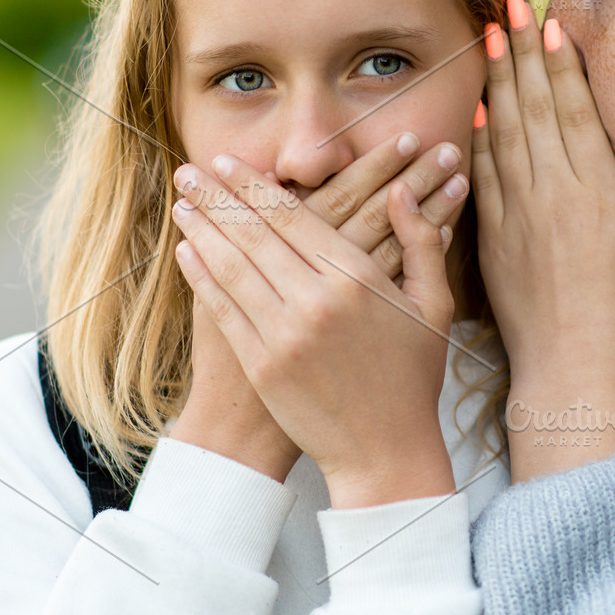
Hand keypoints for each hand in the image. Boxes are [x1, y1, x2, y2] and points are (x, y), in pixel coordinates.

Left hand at [172, 155, 458, 507]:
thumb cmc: (413, 376)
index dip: (255, 185)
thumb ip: (421, 241)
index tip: (229, 162)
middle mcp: (317, 300)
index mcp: (358, 278)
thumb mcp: (433, 304)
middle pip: (255, 233)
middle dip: (217, 196)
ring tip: (181, 204)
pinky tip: (187, 252)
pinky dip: (201, 276)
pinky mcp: (263, 366)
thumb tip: (403, 190)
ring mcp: (285, 335)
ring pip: (232, 266)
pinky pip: (224, 309)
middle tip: (189, 171)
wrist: (386, 452)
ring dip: (202, 230)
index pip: (295, 215)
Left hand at [473, 0, 614, 481]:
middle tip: (511, 2)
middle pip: (537, 104)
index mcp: (603, 191)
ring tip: (488, 32)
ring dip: (498, 76)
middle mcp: (557, 191)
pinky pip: (482, 171)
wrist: (570, 370)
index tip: (552, 21)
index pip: (579, 109)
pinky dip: (478, 132)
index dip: (563, 60)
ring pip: (505, 128)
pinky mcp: (492, 235)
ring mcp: (520, 211)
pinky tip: (476, 101)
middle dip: (523, 48)